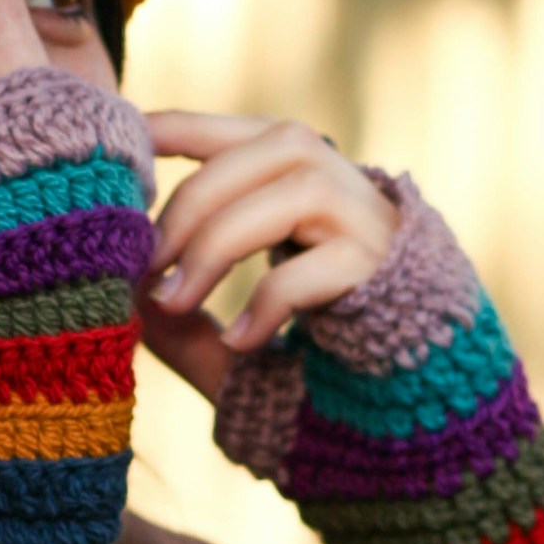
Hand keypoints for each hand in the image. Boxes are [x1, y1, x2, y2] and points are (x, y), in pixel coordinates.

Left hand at [140, 111, 398, 405]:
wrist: (418, 415)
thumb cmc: (322, 371)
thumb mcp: (235, 341)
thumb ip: (187, 320)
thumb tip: (125, 296)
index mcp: (302, 188)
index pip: (234, 135)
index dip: (180, 127)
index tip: (129, 138)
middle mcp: (341, 187)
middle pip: (257, 154)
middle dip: (187, 206)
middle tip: (144, 268)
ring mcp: (370, 224)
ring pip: (290, 194)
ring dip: (218, 243)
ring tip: (177, 302)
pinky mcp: (388, 271)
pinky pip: (319, 266)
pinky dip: (266, 302)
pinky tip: (240, 343)